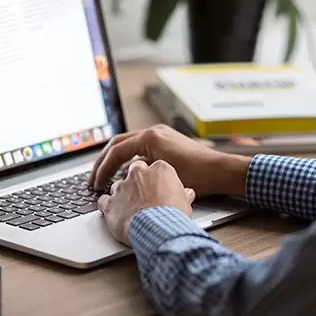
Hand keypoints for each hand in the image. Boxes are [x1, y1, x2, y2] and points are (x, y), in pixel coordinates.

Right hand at [90, 124, 250, 197]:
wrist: (221, 171)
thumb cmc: (198, 176)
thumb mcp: (162, 176)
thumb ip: (138, 174)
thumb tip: (120, 180)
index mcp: (150, 137)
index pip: (116, 151)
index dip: (103, 169)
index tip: (96, 184)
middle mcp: (154, 131)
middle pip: (117, 144)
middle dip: (103, 162)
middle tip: (93, 179)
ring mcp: (160, 134)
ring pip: (127, 144)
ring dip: (114, 160)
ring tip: (105, 177)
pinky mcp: (165, 141)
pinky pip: (139, 148)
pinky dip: (128, 160)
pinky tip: (126, 175)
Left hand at [97, 159, 194, 245]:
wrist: (159, 229)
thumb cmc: (174, 215)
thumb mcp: (185, 202)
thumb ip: (182, 193)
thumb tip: (186, 194)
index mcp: (159, 169)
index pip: (153, 167)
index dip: (154, 178)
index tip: (156, 186)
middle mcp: (138, 174)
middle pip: (133, 171)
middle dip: (137, 181)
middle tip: (142, 194)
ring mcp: (122, 187)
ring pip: (118, 186)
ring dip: (122, 195)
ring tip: (130, 208)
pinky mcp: (110, 202)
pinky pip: (103, 201)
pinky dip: (107, 206)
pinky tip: (113, 213)